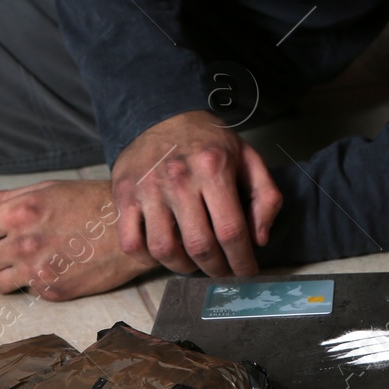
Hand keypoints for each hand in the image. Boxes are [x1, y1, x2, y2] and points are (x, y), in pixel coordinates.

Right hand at [110, 110, 283, 277]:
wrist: (162, 115)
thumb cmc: (209, 142)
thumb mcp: (248, 158)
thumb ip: (265, 196)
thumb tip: (258, 240)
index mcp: (213, 168)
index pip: (231, 230)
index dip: (242, 261)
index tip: (247, 272)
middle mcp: (179, 179)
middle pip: (200, 245)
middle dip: (217, 269)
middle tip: (224, 271)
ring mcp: (147, 189)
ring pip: (164, 249)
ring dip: (184, 267)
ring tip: (196, 263)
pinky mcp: (124, 195)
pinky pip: (132, 243)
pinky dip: (148, 258)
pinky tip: (165, 253)